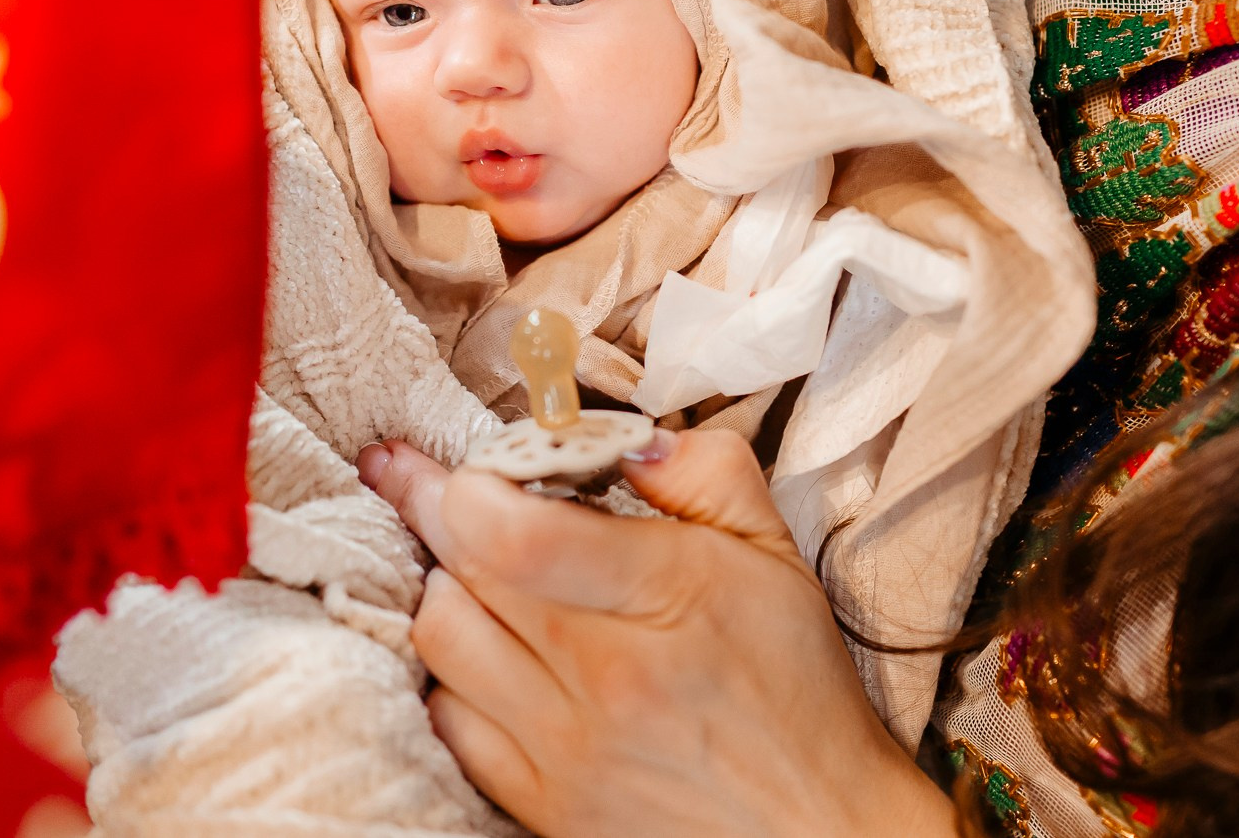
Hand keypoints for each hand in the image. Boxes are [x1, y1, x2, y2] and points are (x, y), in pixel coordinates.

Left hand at [356, 430, 958, 837]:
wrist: (816, 829)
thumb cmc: (795, 687)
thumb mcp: (774, 551)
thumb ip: (705, 472)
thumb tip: (626, 439)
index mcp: (669, 598)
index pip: (513, 535)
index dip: (465, 487)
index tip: (468, 466)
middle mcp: (607, 678)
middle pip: (461, 577)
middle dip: (433, 515)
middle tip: (421, 481)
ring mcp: (566, 750)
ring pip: (440, 645)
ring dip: (441, 592)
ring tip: (466, 565)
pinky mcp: (542, 805)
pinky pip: (448, 721)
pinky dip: (450, 674)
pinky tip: (482, 648)